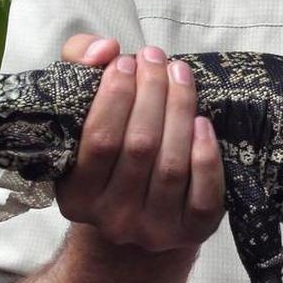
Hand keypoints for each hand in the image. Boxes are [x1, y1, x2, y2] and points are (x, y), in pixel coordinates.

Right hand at [53, 34, 224, 251]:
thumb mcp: (78, 114)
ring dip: (180, 112)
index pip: (99, 140)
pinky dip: (206, 156)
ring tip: (180, 75)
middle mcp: (112, 219)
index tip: (126, 61)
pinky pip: (204, 194)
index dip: (115, 96)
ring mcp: (154, 229)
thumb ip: (76, 68)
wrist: (140, 215)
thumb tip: (104, 50)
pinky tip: (204, 123)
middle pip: (140, 147)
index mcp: (76, 196)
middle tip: (156, 58)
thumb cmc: (109, 153)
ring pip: (172, 165)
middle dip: (152, 93)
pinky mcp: (191, 232)